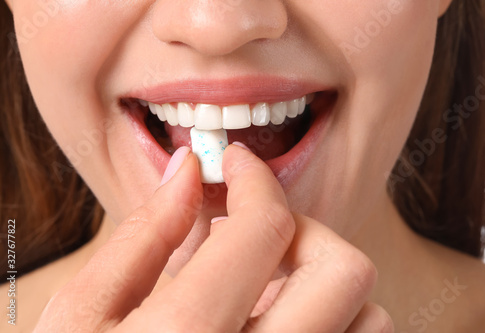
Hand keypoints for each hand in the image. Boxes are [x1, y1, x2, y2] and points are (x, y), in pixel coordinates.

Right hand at [34, 145, 392, 331]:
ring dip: (324, 283)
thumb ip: (144, 233)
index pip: (265, 228)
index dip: (255, 178)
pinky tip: (274, 320)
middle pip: (343, 270)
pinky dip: (329, 320)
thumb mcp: (85, 311)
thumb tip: (187, 171)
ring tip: (264, 287)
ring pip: (368, 318)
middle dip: (301, 229)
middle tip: (256, 230)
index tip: (238, 164)